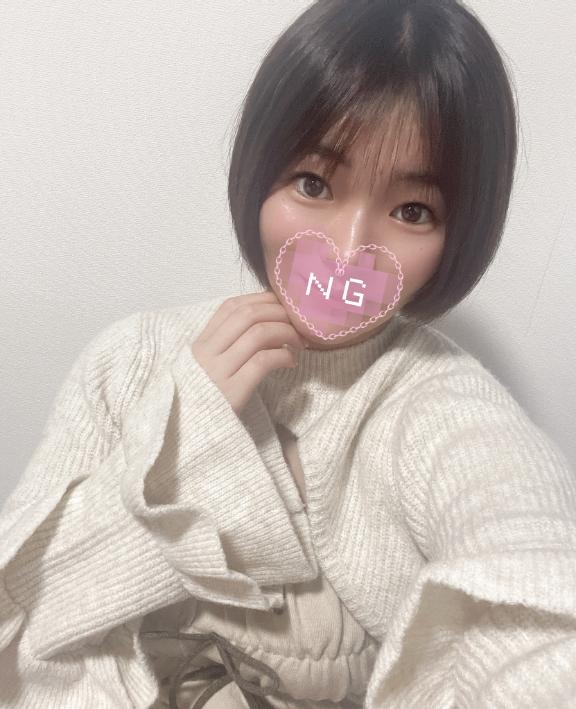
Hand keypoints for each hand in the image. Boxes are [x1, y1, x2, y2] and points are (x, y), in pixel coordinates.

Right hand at [190, 291, 306, 415]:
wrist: (191, 437)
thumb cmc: (208, 402)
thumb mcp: (208, 369)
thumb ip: (227, 347)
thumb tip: (265, 324)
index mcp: (200, 344)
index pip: (230, 307)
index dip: (260, 299)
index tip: (281, 304)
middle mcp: (206, 353)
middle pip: (247, 315)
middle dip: (279, 313)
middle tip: (297, 323)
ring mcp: (218, 372)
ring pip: (258, 334)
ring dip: (286, 333)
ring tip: (299, 343)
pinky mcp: (233, 391)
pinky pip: (263, 361)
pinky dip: (283, 356)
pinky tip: (291, 362)